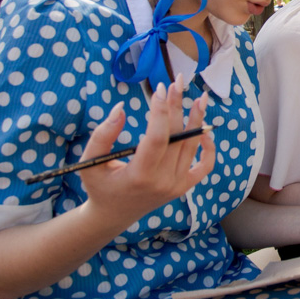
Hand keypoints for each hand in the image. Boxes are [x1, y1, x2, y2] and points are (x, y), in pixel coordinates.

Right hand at [76, 77, 214, 223]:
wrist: (113, 215)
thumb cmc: (99, 185)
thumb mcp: (91, 161)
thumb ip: (102, 134)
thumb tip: (121, 107)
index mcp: (139, 175)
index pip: (157, 138)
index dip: (160, 111)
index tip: (160, 89)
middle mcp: (162, 181)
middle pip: (176, 137)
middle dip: (177, 106)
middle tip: (177, 82)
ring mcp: (176, 186)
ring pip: (192, 147)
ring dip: (196, 120)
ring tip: (200, 98)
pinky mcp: (183, 187)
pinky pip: (204, 167)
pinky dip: (208, 149)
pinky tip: (205, 130)